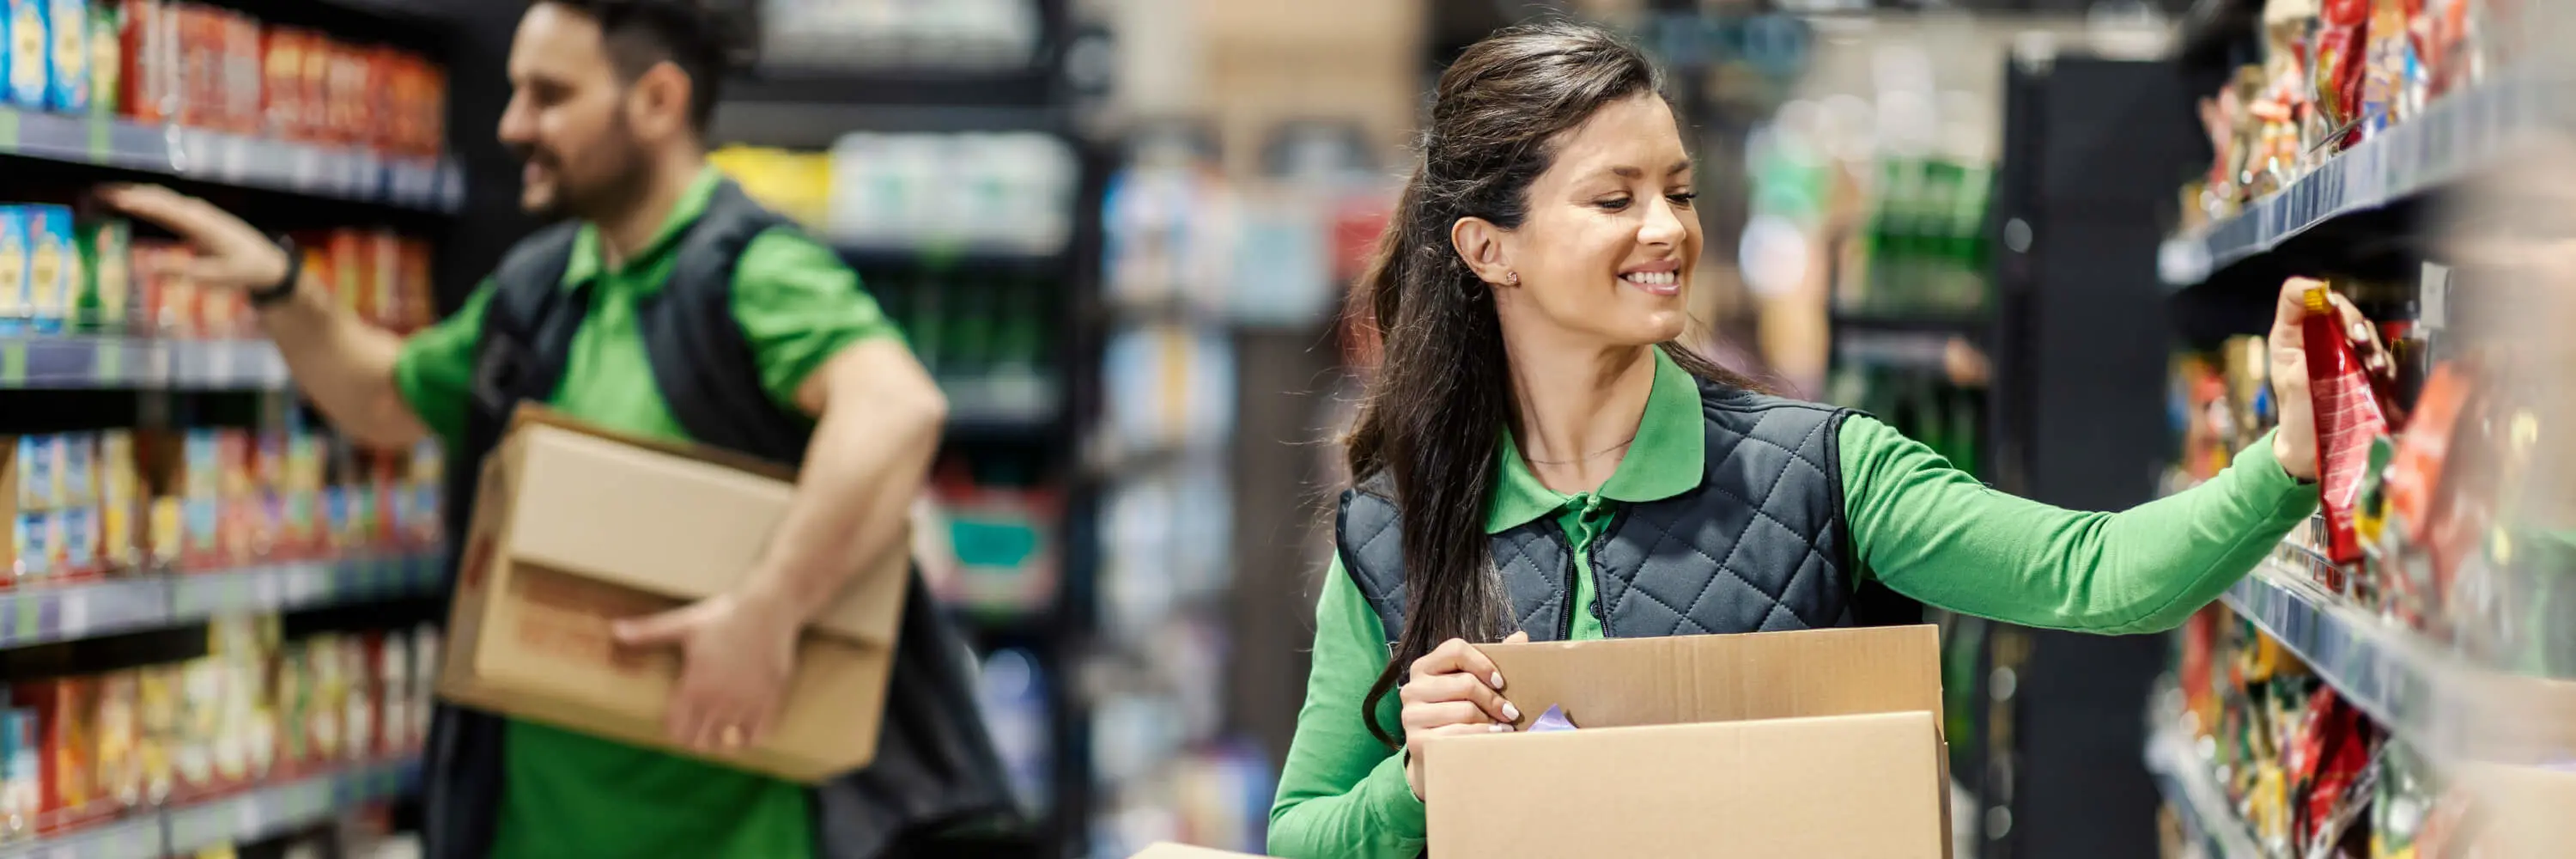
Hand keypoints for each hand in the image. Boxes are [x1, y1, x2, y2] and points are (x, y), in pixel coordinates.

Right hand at [96, 184, 288, 290]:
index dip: (136, 202)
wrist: (268, 264)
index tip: (111, 199)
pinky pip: (166, 204)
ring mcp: (197, 212)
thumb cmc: (243, 271)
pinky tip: (129, 202)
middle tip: (96, 193)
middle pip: (158, 197)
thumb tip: (143, 267)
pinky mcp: (196, 217)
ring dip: (134, 193)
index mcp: (202, 224)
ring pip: (161, 197)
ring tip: (104, 194)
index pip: (164, 208)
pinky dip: (145, 201)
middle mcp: (198, 212)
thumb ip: (180, 271)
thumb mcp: (214, 277)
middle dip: (127, 193)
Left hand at [613, 588, 801, 753]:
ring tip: (719, 731)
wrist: (768, 608)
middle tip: (697, 730)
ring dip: (721, 741)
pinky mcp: (770, 700)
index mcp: (695, 686)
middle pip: (700, 743)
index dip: (674, 732)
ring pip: (727, 744)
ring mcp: (747, 702)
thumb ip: (648, 634)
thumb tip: (614, 632)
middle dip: (695, 740)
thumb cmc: (723, 616)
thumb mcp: (683, 624)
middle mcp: (720, 699)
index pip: (677, 730)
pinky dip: (749, 738)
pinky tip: (744, 728)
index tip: (676, 725)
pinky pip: (758, 736)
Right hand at [1399, 631, 1527, 799]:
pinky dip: (1482, 737)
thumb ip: (1490, 661)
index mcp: (1424, 667)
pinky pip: (1459, 735)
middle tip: (1511, 713)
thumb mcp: (1469, 685)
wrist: (1436, 757)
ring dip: (1491, 721)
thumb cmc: (1456, 714)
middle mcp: (1412, 688)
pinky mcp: (1416, 741)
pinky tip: (1493, 739)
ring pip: (1465, 711)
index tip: (1501, 682)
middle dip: (1494, 700)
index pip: (1455, 650)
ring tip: (1504, 728)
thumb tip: (1521, 637)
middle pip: (1465, 684)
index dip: (1483, 663)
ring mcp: (1411, 716)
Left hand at [2267, 276, 2392, 481]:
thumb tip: (2323, 327)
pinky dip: (2381, 358)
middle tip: (2357, 338)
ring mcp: (2338, 349)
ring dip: (2369, 340)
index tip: (2330, 305)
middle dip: (2351, 318)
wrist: (2313, 447)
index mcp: (2289, 335)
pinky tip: (2380, 372)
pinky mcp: (2359, 365)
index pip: (2295, 296)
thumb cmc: (2297, 415)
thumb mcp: (2294, 382)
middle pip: (2336, 308)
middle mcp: (2313, 336)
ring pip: (2360, 328)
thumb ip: (2308, 351)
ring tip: (2371, 362)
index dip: (2312, 292)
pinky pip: (2375, 352)